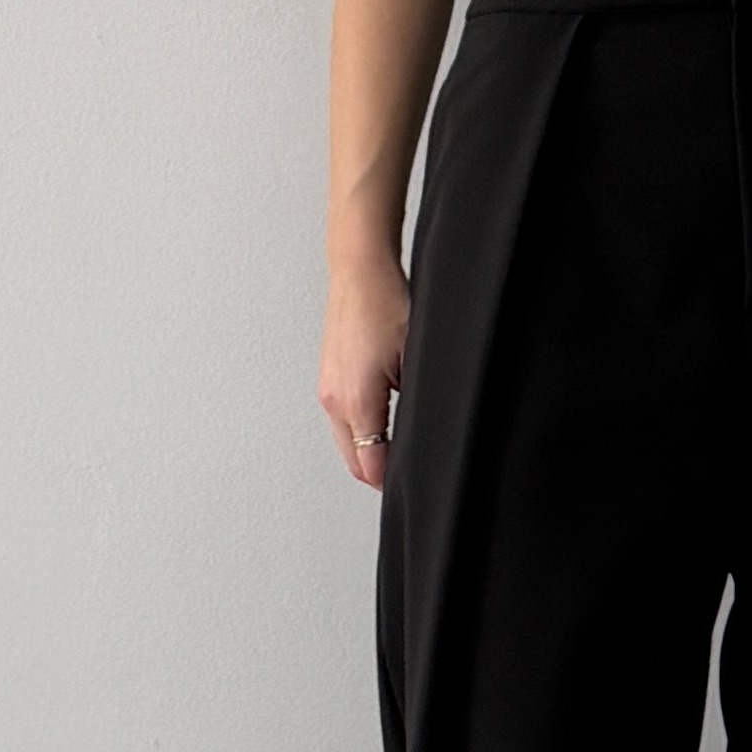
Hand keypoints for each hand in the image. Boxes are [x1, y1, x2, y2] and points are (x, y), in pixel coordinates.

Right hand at [318, 247, 408, 489]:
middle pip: (354, 461)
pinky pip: (342, 421)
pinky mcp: (328, 379)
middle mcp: (335, 401)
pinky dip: (360, 430)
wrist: (359, 271)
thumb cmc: (386, 304)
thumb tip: (424, 433)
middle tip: (410, 472)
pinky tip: (382, 419)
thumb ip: (415, 404)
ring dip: (369, 451)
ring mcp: (328, 390)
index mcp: (357, 401)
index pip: (372, 464)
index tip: (416, 480)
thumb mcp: (415, 359)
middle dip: (379, 471)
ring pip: (347, 441)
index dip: (394, 478)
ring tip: (400, 446)